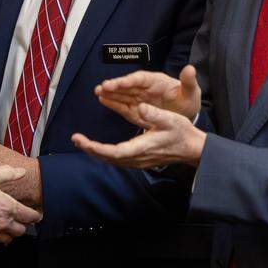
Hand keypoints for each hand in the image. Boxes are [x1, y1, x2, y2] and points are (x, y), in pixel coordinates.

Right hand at [0, 165, 41, 249]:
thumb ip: (7, 173)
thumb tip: (20, 172)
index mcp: (7, 207)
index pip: (29, 216)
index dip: (34, 215)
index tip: (35, 214)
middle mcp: (2, 223)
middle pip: (20, 230)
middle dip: (21, 225)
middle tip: (18, 220)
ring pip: (8, 239)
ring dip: (8, 233)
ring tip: (4, 227)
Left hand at [72, 102, 206, 168]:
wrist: (192, 148)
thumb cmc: (182, 132)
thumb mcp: (171, 119)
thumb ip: (154, 114)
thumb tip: (140, 107)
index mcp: (143, 147)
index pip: (115, 152)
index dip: (97, 148)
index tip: (83, 141)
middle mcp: (138, 157)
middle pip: (109, 158)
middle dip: (90, 149)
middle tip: (76, 139)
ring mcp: (138, 161)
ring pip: (112, 160)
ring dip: (95, 152)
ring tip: (81, 142)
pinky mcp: (139, 160)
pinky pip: (117, 159)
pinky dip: (104, 153)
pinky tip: (97, 147)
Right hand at [93, 65, 201, 125]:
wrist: (185, 114)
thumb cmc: (187, 101)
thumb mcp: (191, 92)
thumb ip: (188, 82)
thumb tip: (190, 68)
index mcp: (156, 81)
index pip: (140, 78)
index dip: (129, 80)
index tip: (119, 82)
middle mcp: (145, 88)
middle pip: (127, 85)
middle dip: (115, 86)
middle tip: (102, 87)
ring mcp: (139, 97)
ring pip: (122, 94)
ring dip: (110, 93)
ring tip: (97, 92)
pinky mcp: (135, 108)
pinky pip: (122, 104)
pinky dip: (112, 102)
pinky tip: (102, 99)